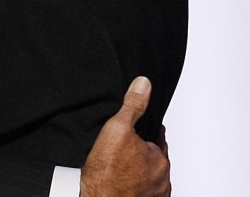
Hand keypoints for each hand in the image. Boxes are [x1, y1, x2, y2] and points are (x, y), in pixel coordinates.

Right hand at [80, 76, 169, 196]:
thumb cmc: (107, 172)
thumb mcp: (117, 128)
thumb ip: (132, 106)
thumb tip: (143, 84)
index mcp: (159, 159)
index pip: (157, 138)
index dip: (146, 131)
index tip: (137, 129)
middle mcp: (162, 180)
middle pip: (153, 159)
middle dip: (142, 152)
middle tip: (125, 147)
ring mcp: (153, 196)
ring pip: (148, 177)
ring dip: (139, 171)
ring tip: (120, 165)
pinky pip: (141, 191)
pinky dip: (133, 186)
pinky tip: (119, 181)